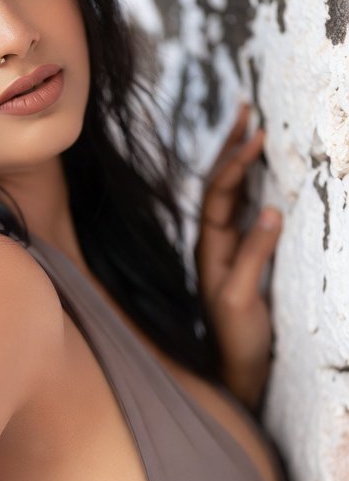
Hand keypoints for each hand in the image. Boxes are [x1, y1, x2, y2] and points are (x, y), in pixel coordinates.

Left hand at [195, 101, 282, 409]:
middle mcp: (214, 244)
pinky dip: (253, 185)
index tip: (256, 133)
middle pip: (221, 185)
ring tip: (250, 127)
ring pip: (232, 196)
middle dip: (231, 147)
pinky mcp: (243, 258)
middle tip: (245, 109)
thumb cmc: (237, 339)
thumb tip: (272, 211)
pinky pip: (245, 211)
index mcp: (210, 249)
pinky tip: (261, 171)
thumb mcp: (242, 298)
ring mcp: (228, 249)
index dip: (234, 162)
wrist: (238, 371)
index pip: (219, 195)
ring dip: (239, 161)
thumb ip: (253, 257)